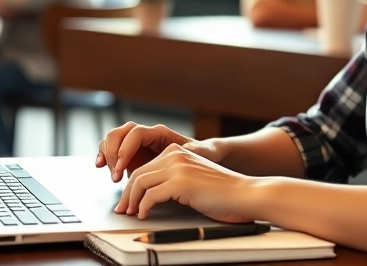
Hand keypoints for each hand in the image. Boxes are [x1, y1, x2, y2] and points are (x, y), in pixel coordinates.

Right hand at [96, 122, 221, 182]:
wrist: (202, 157)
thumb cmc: (202, 153)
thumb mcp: (201, 152)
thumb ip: (192, 151)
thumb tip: (188, 151)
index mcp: (159, 133)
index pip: (135, 134)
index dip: (125, 149)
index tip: (121, 167)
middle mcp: (146, 136)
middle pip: (120, 133)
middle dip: (112, 152)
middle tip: (114, 174)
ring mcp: (137, 145)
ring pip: (113, 139)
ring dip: (106, 154)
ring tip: (108, 172)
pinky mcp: (132, 155)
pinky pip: (112, 150)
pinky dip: (104, 155)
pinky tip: (100, 166)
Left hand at [116, 144, 257, 222]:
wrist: (243, 193)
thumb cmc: (221, 193)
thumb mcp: (192, 180)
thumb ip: (172, 181)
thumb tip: (148, 197)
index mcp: (177, 151)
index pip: (145, 166)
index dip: (132, 185)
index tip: (128, 200)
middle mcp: (174, 154)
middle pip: (138, 173)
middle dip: (127, 194)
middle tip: (122, 209)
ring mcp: (177, 166)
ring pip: (140, 182)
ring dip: (131, 201)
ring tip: (130, 213)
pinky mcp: (180, 182)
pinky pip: (150, 195)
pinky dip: (143, 207)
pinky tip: (144, 215)